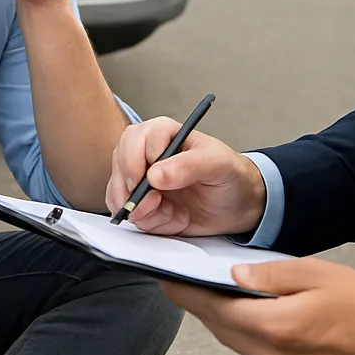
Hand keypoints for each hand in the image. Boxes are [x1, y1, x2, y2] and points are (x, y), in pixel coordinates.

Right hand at [106, 116, 267, 235]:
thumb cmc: (230, 176)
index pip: (134, 140)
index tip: (152, 182)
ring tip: (170, 212)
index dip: (138, 162)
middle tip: (156, 202)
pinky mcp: (138, 201)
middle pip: (119, 164)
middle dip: (133, 190)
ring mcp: (138, 178)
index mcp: (162, 132)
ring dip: (142, 210)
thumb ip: (188, 166)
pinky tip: (167, 217)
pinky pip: (126, 212)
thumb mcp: (218, 165)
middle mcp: (144, 152)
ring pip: (118, 192)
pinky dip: (146, 221)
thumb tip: (154, 175)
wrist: (236, 206)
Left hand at [160, 258, 354, 354]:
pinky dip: (248, 338)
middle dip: (202, 306)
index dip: (186, 295)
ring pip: (237, 345)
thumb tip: (231, 276)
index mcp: (274, 327)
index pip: (214, 309)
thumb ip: (268, 274)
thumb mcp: (314, 273)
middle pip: (221, 329)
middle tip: (183, 285)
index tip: (164, 282)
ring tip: (214, 298)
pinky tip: (250, 321)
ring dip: (224, 322)